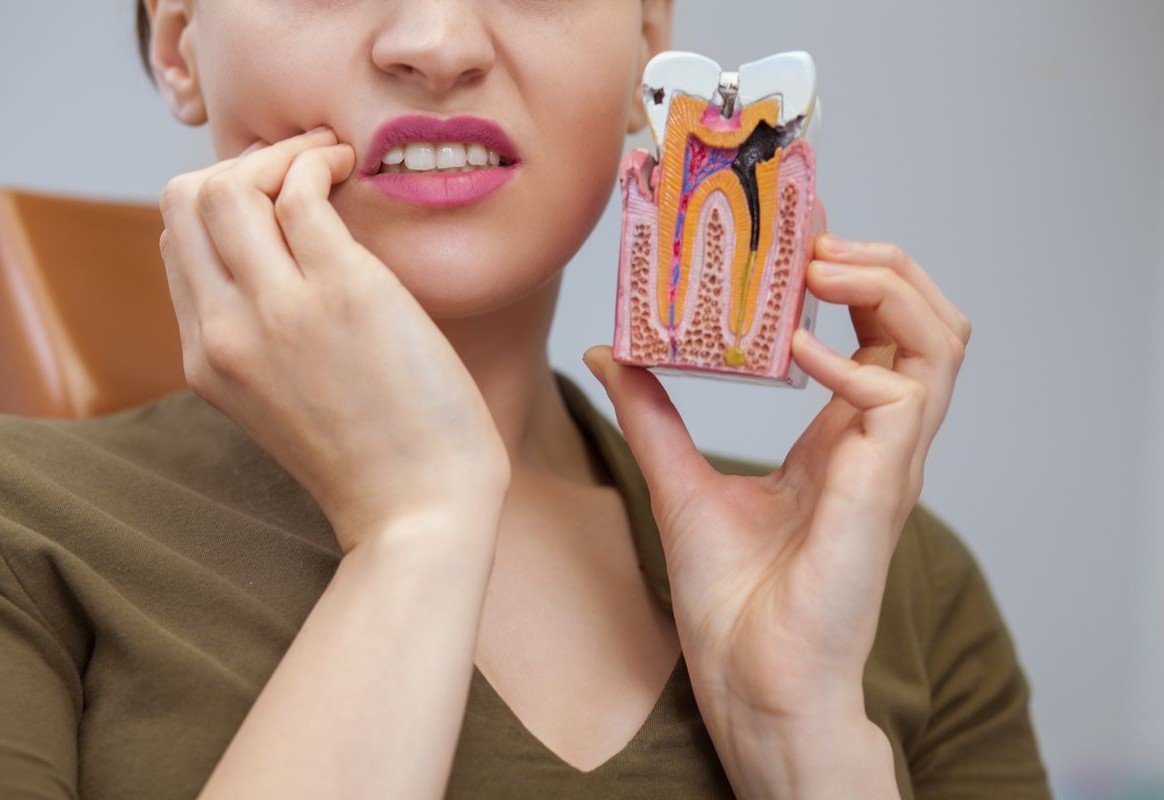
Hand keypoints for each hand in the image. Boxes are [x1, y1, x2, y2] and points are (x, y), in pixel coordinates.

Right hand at [158, 128, 510, 552]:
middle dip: (239, 164)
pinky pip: (298, 193)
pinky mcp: (341, 294)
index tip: (276, 197)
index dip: (221, 205)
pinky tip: (350, 168)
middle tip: (302, 166)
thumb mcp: (287, 404)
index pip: (177, 245)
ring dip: (280, 154)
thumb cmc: (376, 461)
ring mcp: (276, 312)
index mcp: (206, 360)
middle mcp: (222, 332)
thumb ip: (266, 341)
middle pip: (181, 202)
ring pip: (225, 187)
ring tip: (331, 160)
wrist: (420, 513)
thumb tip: (289, 261)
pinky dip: (318, 162)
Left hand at [583, 233, 968, 790]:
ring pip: (940, 340)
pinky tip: (792, 352)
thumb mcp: (678, 481)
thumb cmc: (733, 600)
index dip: (852, 270)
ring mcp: (890, 462)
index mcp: (843, 434)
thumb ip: (655, 413)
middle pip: (928, 318)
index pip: (878, 327)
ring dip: (884, 288)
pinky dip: (850, 359)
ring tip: (817, 272)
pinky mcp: (881, 488)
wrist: (751, 681)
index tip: (797, 230)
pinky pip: (898, 395)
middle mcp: (879, 439)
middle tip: (811, 245)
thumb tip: (612, 353)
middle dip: (879, 262)